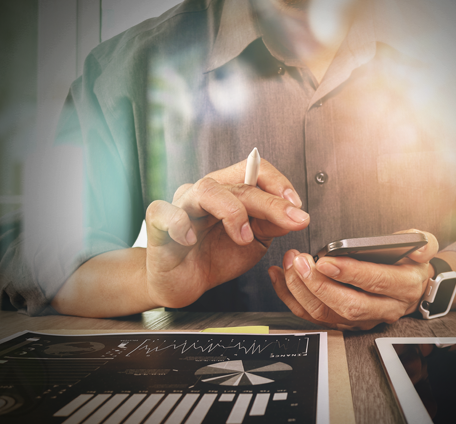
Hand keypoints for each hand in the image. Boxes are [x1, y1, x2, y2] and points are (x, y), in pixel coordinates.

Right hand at [144, 159, 308, 308]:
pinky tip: (190, 239)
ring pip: (206, 190)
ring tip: (243, 236)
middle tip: (292, 219)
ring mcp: (181, 205)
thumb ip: (272, 225)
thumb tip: (296, 214)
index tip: (297, 206)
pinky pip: (165, 212)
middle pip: (239, 184)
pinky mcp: (158, 223)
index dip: (278, 183)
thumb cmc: (215, 257)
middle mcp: (206, 192)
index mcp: (229, 192)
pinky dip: (179, 223)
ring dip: (232, 211)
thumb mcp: (254, 242)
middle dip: (270, 203)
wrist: (184, 284)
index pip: (255, 171)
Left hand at [268, 230, 438, 329]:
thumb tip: (418, 248)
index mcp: (404, 287)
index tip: (326, 260)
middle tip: (300, 262)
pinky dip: (292, 298)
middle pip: (348, 305)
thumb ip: (424, 243)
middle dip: (319, 285)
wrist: (413, 287)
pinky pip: (313, 316)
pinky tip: (281, 277)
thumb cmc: (411, 264)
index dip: (351, 273)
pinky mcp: (344, 322)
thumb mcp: (425, 247)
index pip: (377, 282)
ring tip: (290, 265)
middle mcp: (384, 308)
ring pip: (327, 314)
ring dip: (302, 291)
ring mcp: (363, 319)